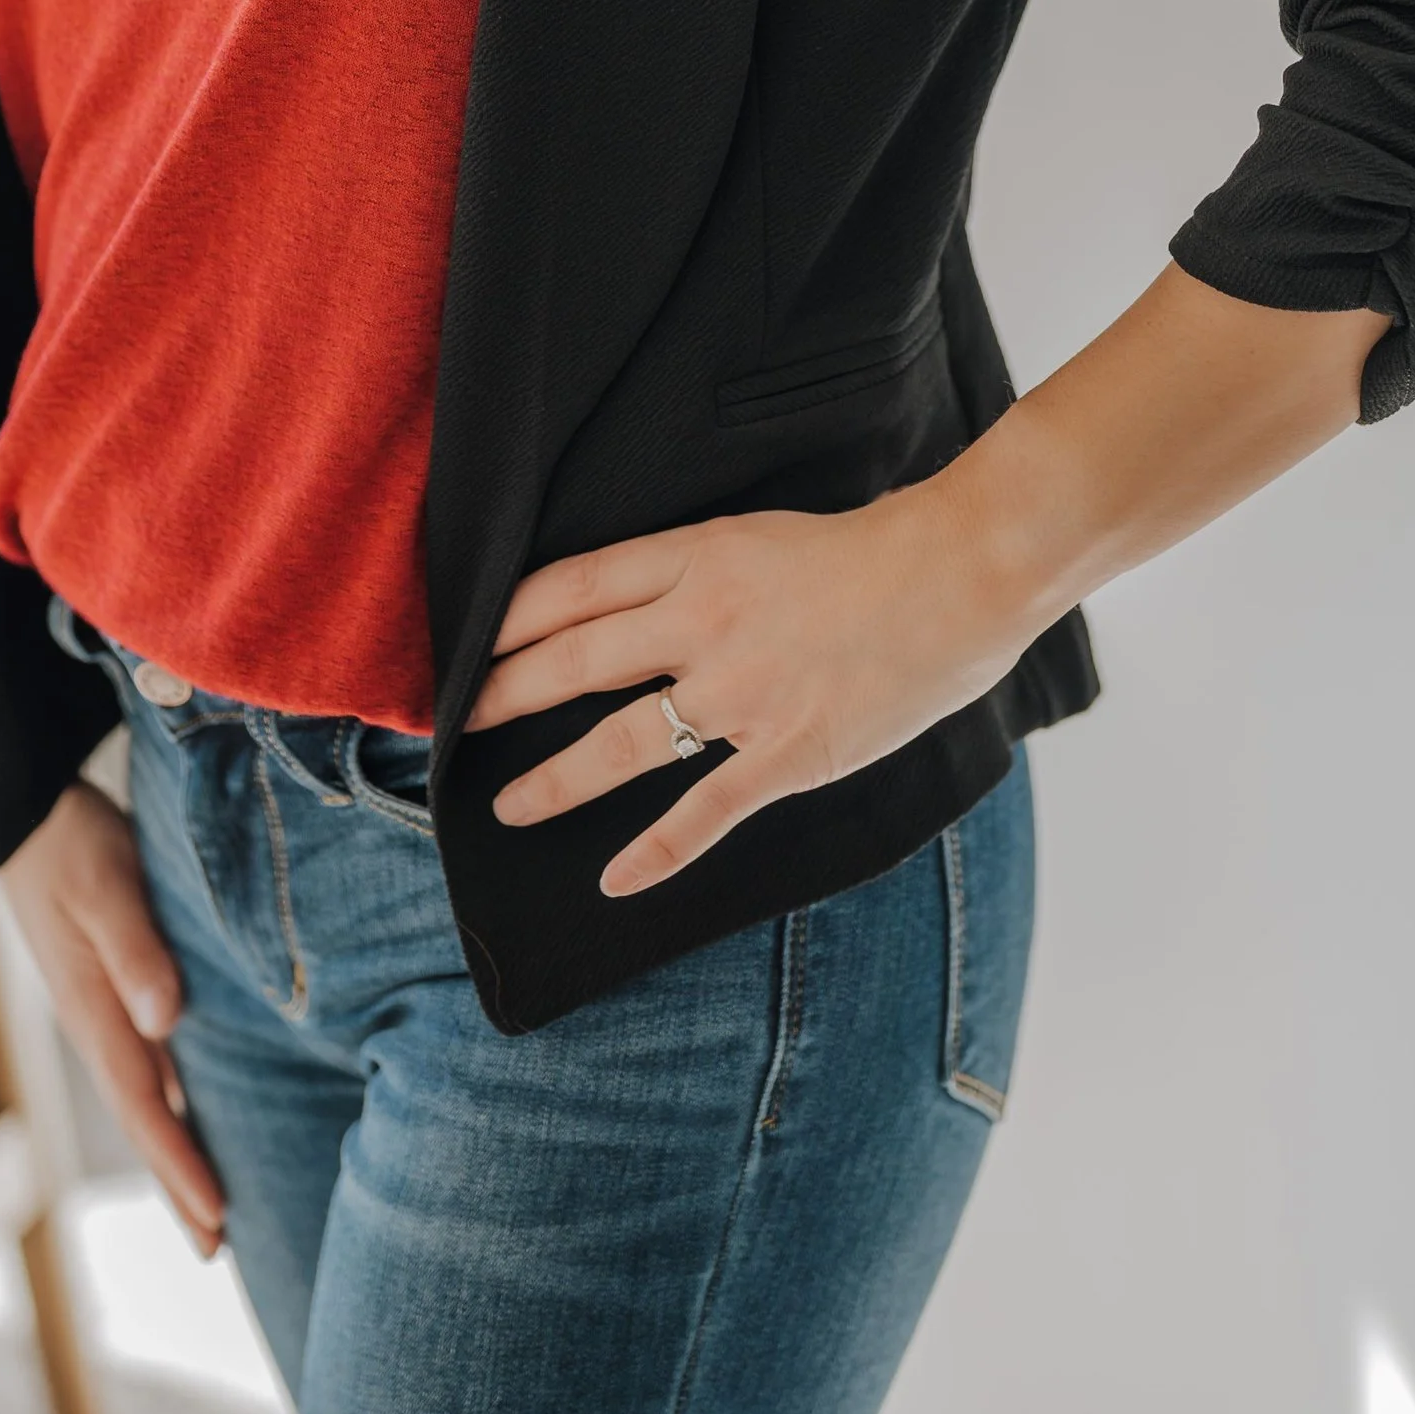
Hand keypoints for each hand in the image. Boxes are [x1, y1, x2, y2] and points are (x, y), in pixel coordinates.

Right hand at [0, 782, 225, 1250]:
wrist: (30, 810)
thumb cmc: (70, 843)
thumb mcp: (106, 885)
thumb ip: (136, 950)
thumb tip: (164, 1020)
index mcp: (95, 1011)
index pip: (145, 1108)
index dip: (179, 1166)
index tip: (216, 1222)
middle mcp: (101, 1021)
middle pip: (146, 1119)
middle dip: (178, 1182)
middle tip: (219, 1249)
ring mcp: (106, 1006)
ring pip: (150, 1096)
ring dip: (178, 1147)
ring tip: (214, 1201)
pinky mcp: (117, 983)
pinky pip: (152, 1060)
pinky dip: (177, 1098)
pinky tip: (200, 1108)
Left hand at [466, 476, 1024, 899]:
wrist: (960, 572)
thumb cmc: (870, 547)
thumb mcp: (759, 533)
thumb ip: (698, 568)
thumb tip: (637, 598)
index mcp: (696, 559)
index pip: (573, 587)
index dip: (509, 619)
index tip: (467, 640)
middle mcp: (704, 624)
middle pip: (575, 660)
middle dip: (504, 695)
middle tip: (455, 725)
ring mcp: (742, 693)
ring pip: (621, 743)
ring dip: (555, 780)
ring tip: (508, 807)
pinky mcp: (787, 753)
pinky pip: (705, 812)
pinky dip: (656, 853)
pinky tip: (614, 880)